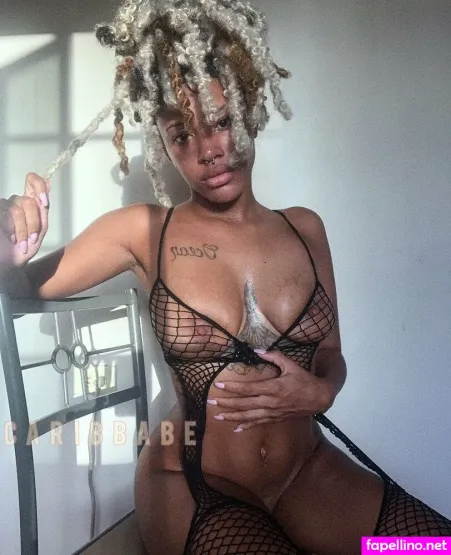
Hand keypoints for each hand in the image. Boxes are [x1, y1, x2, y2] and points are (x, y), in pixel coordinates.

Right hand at [0, 173, 49, 267]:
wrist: (11, 263)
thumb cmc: (25, 248)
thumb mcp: (40, 229)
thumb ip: (43, 209)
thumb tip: (49, 181)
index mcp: (30, 204)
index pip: (33, 181)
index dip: (39, 187)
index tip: (44, 203)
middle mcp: (16, 202)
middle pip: (28, 201)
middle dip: (33, 223)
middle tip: (32, 239)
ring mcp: (4, 207)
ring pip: (17, 210)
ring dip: (22, 230)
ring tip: (22, 243)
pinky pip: (5, 213)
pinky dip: (11, 229)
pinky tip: (11, 239)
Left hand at [208, 349, 334, 431]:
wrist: (319, 398)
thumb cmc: (304, 379)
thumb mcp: (291, 365)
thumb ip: (274, 356)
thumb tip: (258, 349)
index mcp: (273, 388)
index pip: (248, 388)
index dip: (232, 387)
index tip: (218, 385)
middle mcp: (270, 402)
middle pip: (244, 404)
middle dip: (226, 403)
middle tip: (211, 402)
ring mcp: (272, 412)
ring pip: (248, 416)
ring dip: (232, 416)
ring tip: (217, 416)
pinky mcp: (275, 418)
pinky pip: (258, 423)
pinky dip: (246, 426)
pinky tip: (236, 429)